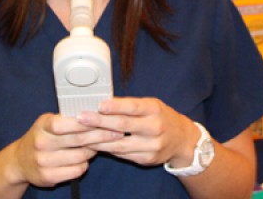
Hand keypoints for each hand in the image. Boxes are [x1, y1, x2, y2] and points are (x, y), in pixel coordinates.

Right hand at [9, 113, 123, 187]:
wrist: (20, 160)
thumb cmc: (42, 137)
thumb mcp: (48, 122)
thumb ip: (67, 118)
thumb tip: (96, 112)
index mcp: (42, 126)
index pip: (65, 123)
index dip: (86, 122)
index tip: (105, 119)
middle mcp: (41, 143)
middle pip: (77, 140)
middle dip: (100, 135)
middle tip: (117, 132)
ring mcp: (43, 162)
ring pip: (80, 156)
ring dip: (94, 150)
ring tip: (100, 145)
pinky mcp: (47, 177)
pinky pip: (76, 170)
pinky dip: (84, 164)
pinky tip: (85, 159)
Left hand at [77, 97, 199, 167]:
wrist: (181, 139)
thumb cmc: (160, 117)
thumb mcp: (150, 105)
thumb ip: (130, 105)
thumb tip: (102, 102)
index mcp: (154, 109)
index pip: (133, 107)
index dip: (115, 106)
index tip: (99, 105)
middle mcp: (155, 127)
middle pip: (123, 125)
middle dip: (99, 122)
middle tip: (81, 118)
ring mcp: (152, 146)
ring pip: (120, 144)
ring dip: (98, 139)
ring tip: (81, 134)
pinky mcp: (147, 159)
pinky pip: (123, 154)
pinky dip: (107, 149)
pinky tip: (94, 145)